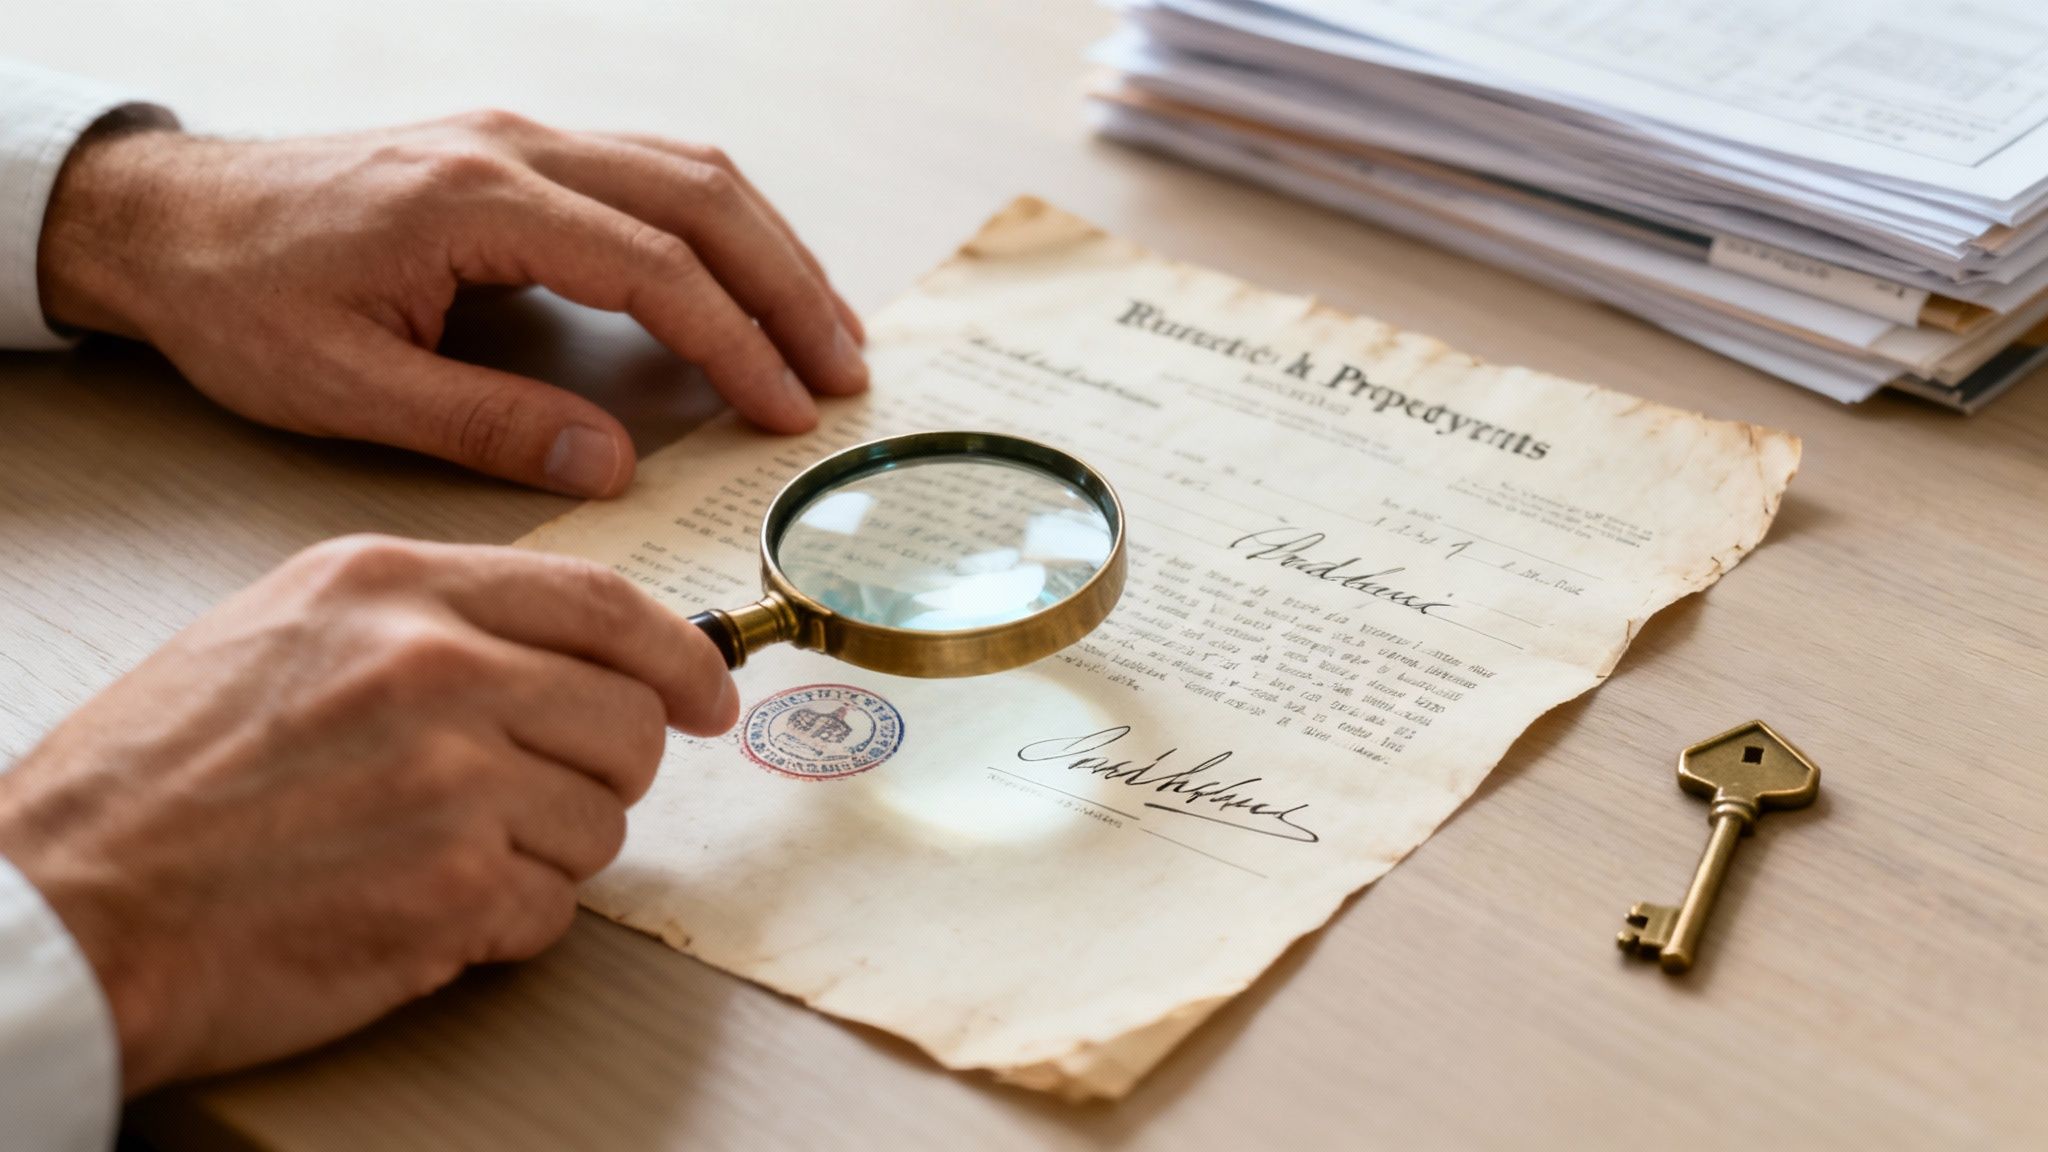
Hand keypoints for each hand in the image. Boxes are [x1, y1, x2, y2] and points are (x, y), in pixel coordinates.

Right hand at [0, 535, 735, 1093]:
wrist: (69, 904)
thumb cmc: (159, 781)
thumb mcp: (285, 632)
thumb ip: (430, 621)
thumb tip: (565, 649)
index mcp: (389, 587)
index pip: (600, 601)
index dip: (677, 655)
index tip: (708, 694)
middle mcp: (433, 666)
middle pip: (626, 720)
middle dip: (605, 773)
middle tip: (537, 798)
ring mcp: (451, 778)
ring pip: (600, 822)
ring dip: (545, 854)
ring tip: (434, 854)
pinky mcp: (452, 888)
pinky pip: (553, 908)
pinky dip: (505, 921)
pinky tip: (417, 907)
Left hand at [35, 111, 867, 495]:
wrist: (167, 219)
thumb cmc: (242, 302)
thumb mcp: (346, 386)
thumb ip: (489, 425)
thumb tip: (615, 466)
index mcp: (476, 202)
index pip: (653, 269)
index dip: (736, 345)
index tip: (790, 413)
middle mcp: (514, 148)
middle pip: (700, 199)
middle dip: (789, 289)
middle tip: (845, 374)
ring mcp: (520, 137)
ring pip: (689, 171)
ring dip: (771, 250)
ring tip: (826, 332)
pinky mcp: (518, 150)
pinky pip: (653, 170)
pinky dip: (722, 228)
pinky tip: (748, 280)